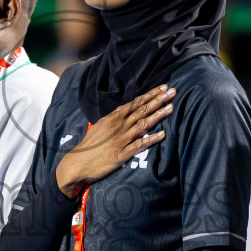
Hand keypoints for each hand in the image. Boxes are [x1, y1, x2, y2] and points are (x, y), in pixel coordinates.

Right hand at [55, 85, 174, 198]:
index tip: (163, 87)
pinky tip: (162, 134)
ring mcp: (120, 139)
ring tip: (171, 107)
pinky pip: (139, 145)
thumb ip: (115, 118)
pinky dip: (151, 139)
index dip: (150, 94)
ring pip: (142, 124)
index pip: (135, 103)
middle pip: (141, 110)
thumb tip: (127, 111)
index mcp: (114, 118)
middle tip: (172, 91)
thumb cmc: (91, 145)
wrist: (78, 163)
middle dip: (158, 100)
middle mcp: (118, 126)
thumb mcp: (101, 126)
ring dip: (158, 115)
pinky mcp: (121, 154)